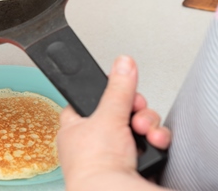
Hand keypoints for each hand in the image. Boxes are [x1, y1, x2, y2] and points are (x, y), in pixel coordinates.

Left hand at [56, 55, 170, 190]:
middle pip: (119, 113)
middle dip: (135, 110)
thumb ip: (117, 89)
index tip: (118, 89)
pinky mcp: (133, 168)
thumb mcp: (106, 116)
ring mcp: (113, 156)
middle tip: (134, 112)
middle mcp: (92, 144)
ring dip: (147, 125)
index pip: (86, 102)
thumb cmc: (93, 165)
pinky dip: (156, 143)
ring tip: (144, 132)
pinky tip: (154, 144)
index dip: (103, 94)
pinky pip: (149, 146)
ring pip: (137, 128)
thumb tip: (122, 63)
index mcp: (74, 130)